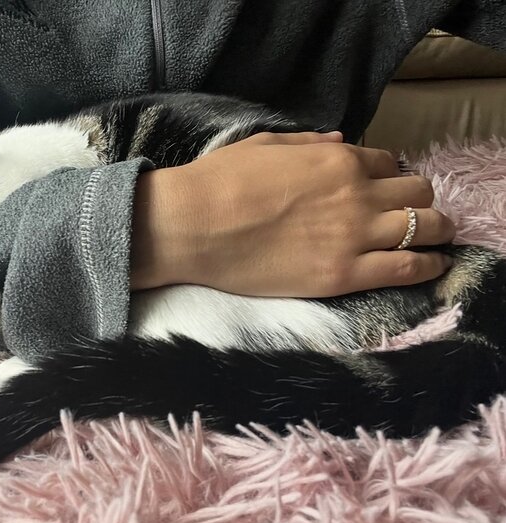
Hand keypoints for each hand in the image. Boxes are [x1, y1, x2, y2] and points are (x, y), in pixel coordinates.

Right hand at [131, 131, 454, 296]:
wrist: (193, 226)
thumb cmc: (220, 181)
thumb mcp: (266, 145)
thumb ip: (310, 142)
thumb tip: (340, 140)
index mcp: (337, 159)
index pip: (390, 164)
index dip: (389, 177)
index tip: (383, 191)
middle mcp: (357, 193)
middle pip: (418, 193)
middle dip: (419, 201)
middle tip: (410, 214)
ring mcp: (354, 235)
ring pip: (427, 227)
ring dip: (436, 230)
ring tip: (435, 240)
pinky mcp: (343, 274)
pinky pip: (408, 268)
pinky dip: (429, 266)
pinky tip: (433, 266)